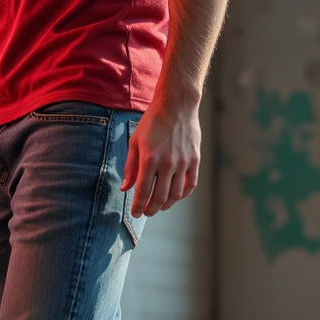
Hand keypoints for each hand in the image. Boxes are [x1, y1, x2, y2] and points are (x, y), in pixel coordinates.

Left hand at [121, 94, 200, 216]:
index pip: (143, 191)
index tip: (135, 213)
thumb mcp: (135, 142)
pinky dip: (182, 195)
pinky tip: (175, 196)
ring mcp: (183, 163)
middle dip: (151, 209)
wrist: (177, 106)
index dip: (138, 206)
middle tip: (146, 213)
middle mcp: (167, 163)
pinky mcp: (194, 160)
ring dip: (166, 205)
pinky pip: (190, 185)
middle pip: (160, 197)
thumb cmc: (153, 122)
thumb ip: (130, 167)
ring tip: (159, 206)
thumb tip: (125, 188)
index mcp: (149, 159)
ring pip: (175, 195)